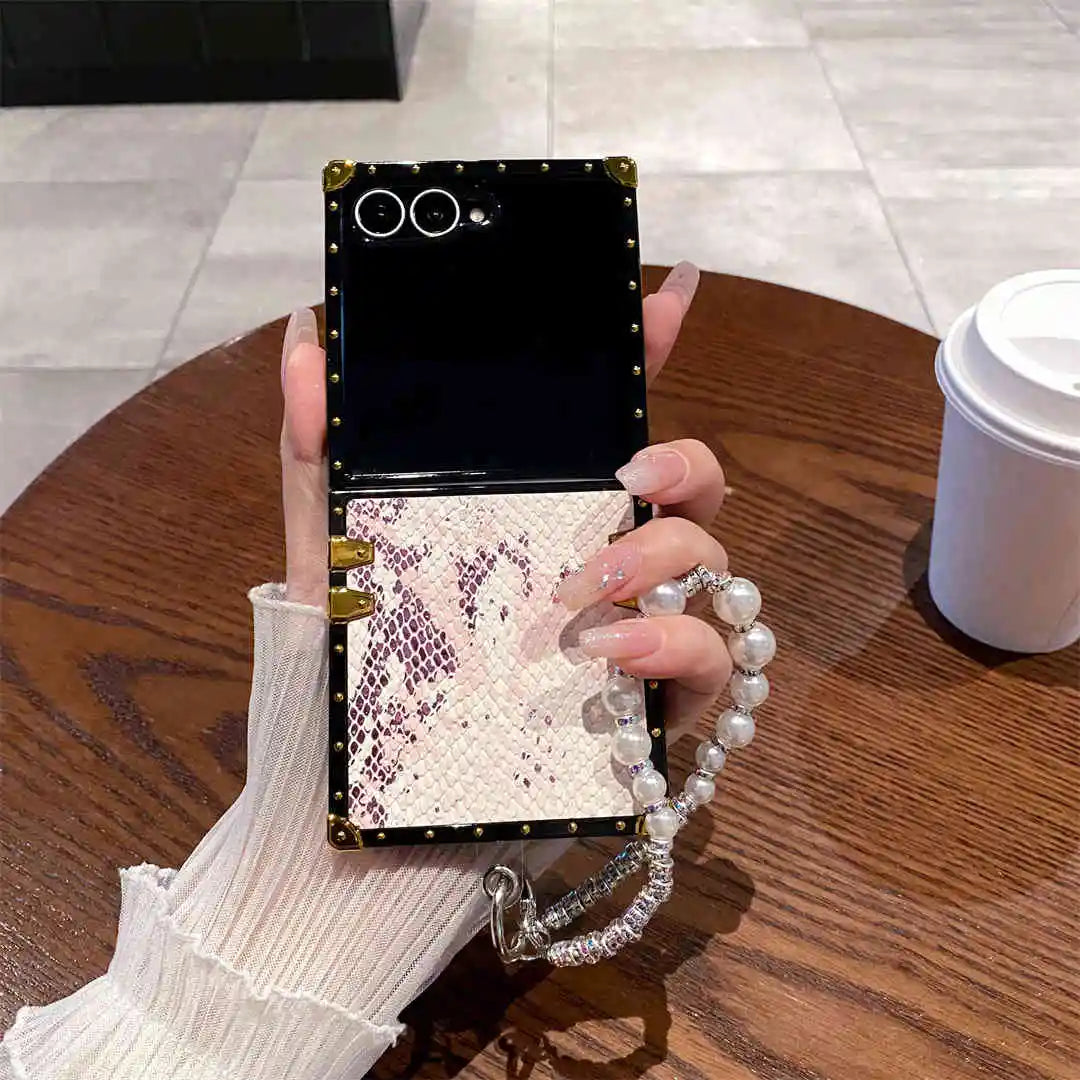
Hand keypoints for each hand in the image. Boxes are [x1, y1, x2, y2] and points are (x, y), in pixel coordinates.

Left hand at [279, 262, 723, 735]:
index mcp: (545, 513)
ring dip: (663, 557)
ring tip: (582, 592)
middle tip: (630, 473)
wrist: (375, 798)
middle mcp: (604, 561)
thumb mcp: (338, 553)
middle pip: (692, 484)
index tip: (668, 293)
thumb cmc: (366, 668)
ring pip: (713, 562)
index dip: (648, 354)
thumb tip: (307, 341)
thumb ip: (320, 452)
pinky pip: (718, 659)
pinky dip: (678, 645)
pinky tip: (611, 653)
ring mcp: (640, 629)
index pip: (612, 420)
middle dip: (684, 461)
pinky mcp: (659, 705)